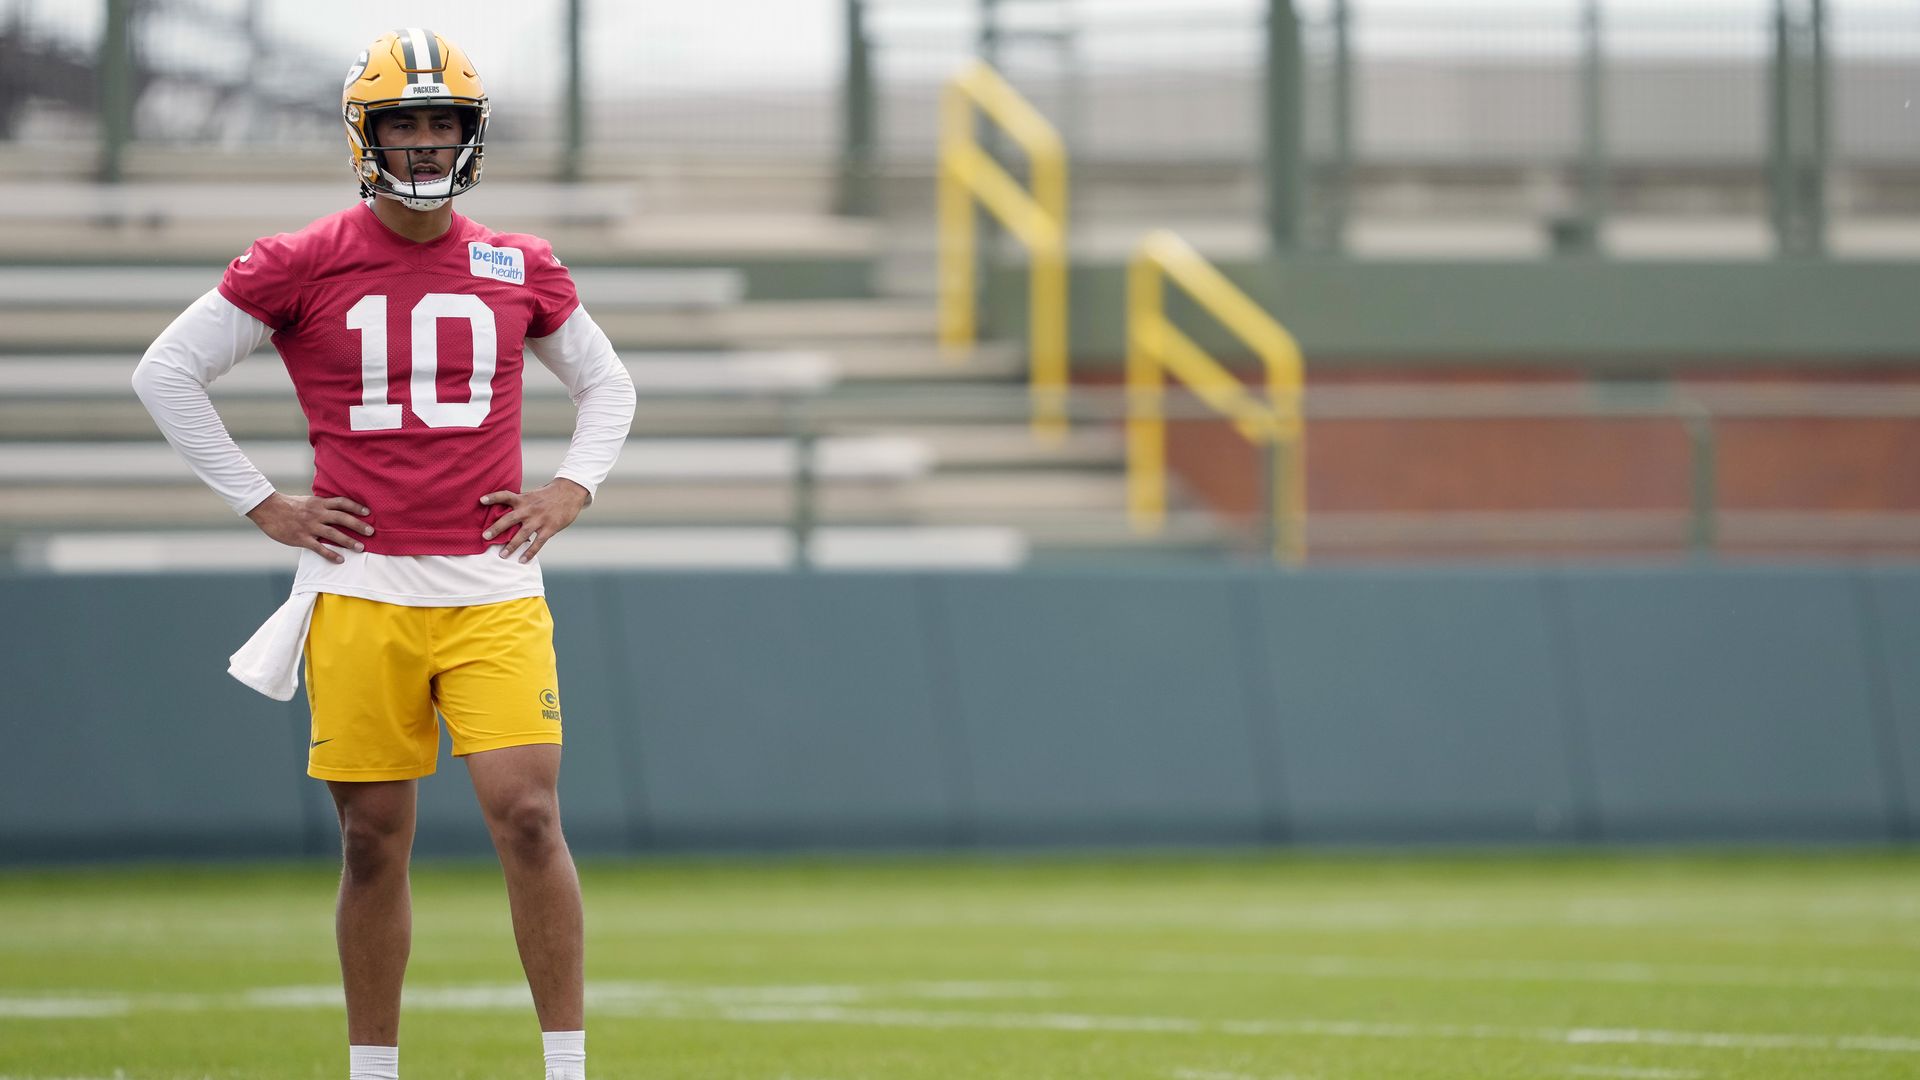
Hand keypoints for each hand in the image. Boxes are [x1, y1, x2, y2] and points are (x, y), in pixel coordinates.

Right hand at [246, 493, 373, 563]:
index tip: (368, 512)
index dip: (356, 507)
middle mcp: (317, 514)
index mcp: (319, 503)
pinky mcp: (301, 538)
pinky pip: (319, 548)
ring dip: (348, 541)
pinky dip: (330, 554)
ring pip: (333, 534)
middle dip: (358, 525)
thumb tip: (334, 508)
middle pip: (342, 518)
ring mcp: (309, 526)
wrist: (267, 509)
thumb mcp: (307, 501)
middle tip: (371, 532)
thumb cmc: (287, 505)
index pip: (341, 503)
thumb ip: (320, 505)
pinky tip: (340, 560)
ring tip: (361, 548)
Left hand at [480, 478, 589, 562]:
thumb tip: (506, 509)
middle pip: (509, 519)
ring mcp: (539, 520)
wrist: (570, 492)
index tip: (481, 500)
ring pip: (522, 534)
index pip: (505, 496)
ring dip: (511, 546)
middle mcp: (529, 509)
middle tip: (484, 537)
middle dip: (496, 528)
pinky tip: (522, 560)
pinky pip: (538, 543)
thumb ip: (521, 503)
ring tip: (502, 555)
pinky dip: (529, 553)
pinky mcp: (549, 528)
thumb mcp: (533, 494)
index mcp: (524, 499)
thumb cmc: (550, 494)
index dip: (493, 497)